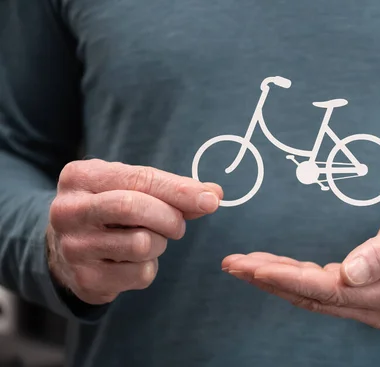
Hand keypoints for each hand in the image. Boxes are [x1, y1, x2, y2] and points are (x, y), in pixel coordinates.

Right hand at [47, 159, 222, 304]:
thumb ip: (170, 190)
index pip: (139, 178)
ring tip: (148, 240)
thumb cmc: (107, 211)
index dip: (179, 190)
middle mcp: (69, 210)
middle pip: (134, 207)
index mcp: (81, 177)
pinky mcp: (86, 279)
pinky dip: (149, 267)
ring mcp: (74, 247)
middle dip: (169, 217)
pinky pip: (140, 273)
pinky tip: (134, 261)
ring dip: (159, 243)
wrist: (64, 251)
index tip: (211, 199)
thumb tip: (214, 194)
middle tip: (177, 225)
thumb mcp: (129, 188)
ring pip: (142, 243)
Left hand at [222, 204, 379, 329]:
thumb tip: (349, 272)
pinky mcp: (362, 296)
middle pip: (312, 296)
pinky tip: (273, 269)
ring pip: (312, 295)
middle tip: (234, 264)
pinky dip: (294, 279)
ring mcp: (368, 305)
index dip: (289, 280)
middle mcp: (374, 308)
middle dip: (270, 280)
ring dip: (277, 281)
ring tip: (243, 265)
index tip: (256, 269)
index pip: (328, 290)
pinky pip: (321, 290)